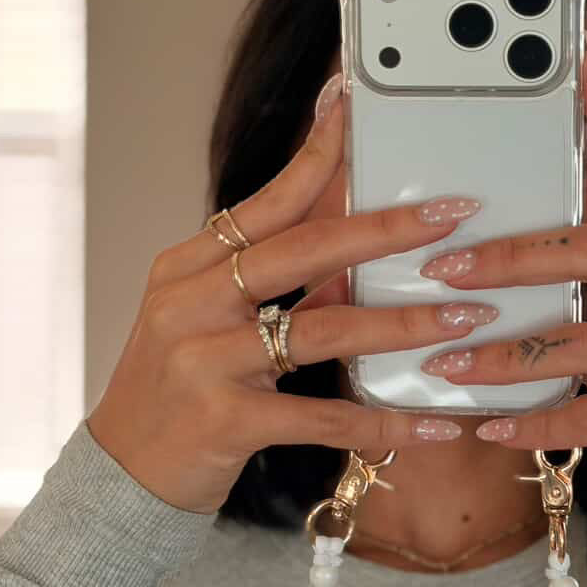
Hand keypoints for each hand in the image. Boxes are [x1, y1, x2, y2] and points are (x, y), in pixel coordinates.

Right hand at [86, 75, 498, 513]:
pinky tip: (432, 425)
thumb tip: (357, 252)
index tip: (358, 109)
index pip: (266, 200)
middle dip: (386, 229)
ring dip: (402, 325)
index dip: (317, 155)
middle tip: (452, 213)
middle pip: (303, 249)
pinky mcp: (223, 420)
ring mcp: (204, 360)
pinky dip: (381, 423)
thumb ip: (274, 288)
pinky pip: (322, 417)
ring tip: (464, 317)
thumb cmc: (176, 394)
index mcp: (188, 267)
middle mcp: (191, 302)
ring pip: (322, 330)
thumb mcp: (211, 325)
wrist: (121, 478)